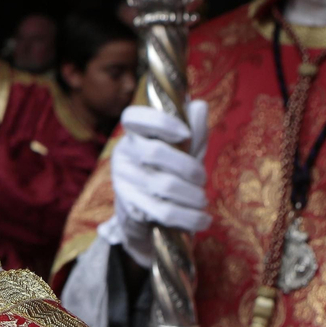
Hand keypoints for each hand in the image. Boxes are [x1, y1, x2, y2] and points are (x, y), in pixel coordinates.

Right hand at [100, 100, 209, 265]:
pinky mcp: (129, 207)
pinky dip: (190, 217)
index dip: (160, 121)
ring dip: (193, 195)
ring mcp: (123, 181)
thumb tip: (199, 106)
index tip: (185, 133)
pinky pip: (164, 211)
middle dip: (189, 167)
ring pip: (164, 185)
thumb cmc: (168, 176)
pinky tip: (203, 219)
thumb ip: (193, 131)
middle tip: (202, 179)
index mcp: (134, 135)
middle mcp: (123, 154)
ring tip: (202, 201)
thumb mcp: (184, 152)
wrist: (149, 220)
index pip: (133, 117)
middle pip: (155, 152)